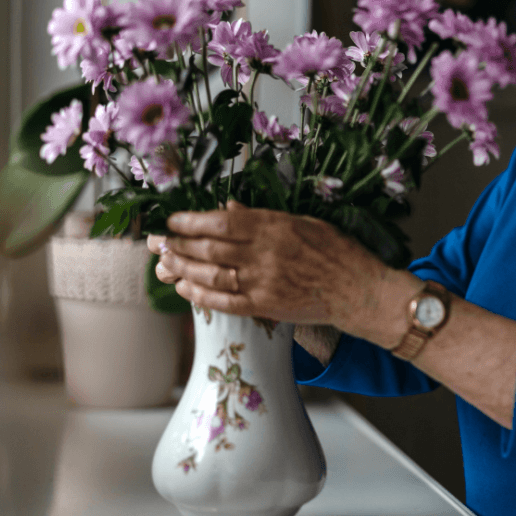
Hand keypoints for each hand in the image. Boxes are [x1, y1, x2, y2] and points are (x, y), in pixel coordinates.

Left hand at [147, 200, 419, 344]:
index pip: (222, 222)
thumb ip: (263, 217)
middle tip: (156, 240)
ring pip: (211, 274)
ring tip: (163, 261)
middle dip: (177, 243)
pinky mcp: (265, 306)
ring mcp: (263, 282)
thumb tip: (228, 210)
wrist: (359, 291)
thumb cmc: (337, 252)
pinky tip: (184, 287)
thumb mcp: (304, 223)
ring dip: (182, 267)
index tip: (173, 220)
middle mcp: (265, 254)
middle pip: (209, 248)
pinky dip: (200, 294)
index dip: (191, 221)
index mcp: (275, 227)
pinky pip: (224, 301)